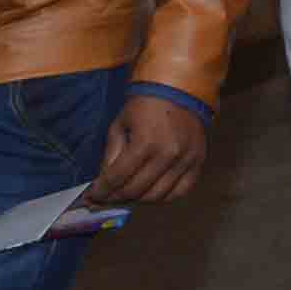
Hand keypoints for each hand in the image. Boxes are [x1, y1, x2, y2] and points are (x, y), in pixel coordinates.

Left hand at [87, 95, 208, 203]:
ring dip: (138, 200)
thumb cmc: (145, 106)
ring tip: (127, 195)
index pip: (118, 178)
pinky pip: (180, 192)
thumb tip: (103, 182)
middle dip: (115, 198)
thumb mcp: (119, 125)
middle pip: (136, 190)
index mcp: (145, 142)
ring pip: (157, 196)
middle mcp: (167, 154)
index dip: (101, 191)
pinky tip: (151, 191)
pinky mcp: (198, 161)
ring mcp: (185, 160)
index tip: (91, 197)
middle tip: (106, 198)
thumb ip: (111, 155)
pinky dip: (163, 197)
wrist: (179, 89)